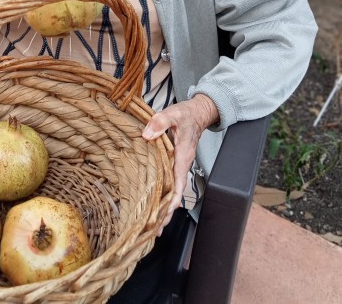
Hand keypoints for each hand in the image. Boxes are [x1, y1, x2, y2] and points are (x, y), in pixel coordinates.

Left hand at [142, 94, 218, 232]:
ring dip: (163, 208)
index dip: (171, 202)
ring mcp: (179, 166)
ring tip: (151, 226)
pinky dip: (163, 196)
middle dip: (166, 213)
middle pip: (175, 195)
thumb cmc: (186, 114)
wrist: (198, 113)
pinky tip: (154, 204)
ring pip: (172, 192)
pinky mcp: (175, 164)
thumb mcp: (173, 114)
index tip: (163, 216)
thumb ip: (160, 122)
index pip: (178, 184)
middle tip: (154, 231)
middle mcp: (182, 165)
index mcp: (183, 157)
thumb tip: (146, 135)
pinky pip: (169, 183)